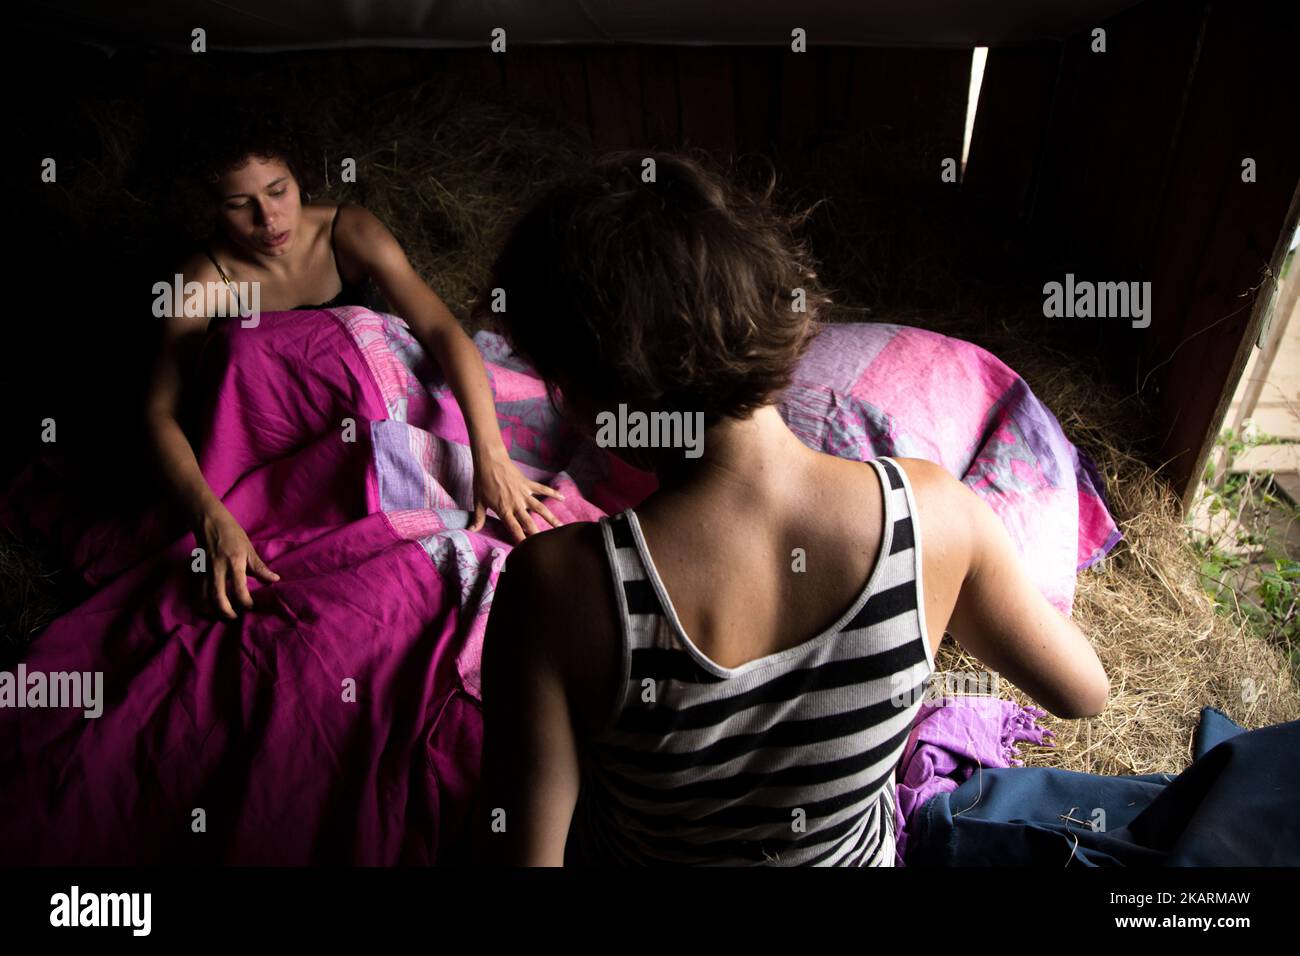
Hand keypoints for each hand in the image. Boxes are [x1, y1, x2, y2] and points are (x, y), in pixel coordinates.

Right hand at [194, 501, 279, 618]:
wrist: (209, 522)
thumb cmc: (233, 535)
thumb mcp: (249, 550)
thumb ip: (260, 568)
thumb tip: (275, 580)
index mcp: (234, 563)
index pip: (239, 588)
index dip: (245, 602)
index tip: (250, 606)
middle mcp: (218, 569)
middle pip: (217, 597)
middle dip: (225, 612)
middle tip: (234, 618)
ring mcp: (205, 571)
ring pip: (204, 597)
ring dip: (212, 609)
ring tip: (222, 614)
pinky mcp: (197, 571)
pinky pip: (197, 591)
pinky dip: (202, 601)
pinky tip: (210, 606)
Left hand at [470, 446, 565, 542]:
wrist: (490, 460)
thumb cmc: (482, 480)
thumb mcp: (478, 500)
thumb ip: (478, 517)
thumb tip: (471, 529)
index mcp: (504, 509)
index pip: (514, 529)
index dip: (521, 540)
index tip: (527, 550)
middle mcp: (516, 503)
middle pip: (529, 522)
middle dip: (538, 534)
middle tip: (547, 544)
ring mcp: (524, 493)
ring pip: (540, 508)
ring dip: (551, 518)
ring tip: (561, 527)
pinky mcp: (528, 484)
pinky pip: (543, 489)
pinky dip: (553, 493)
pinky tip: (563, 498)